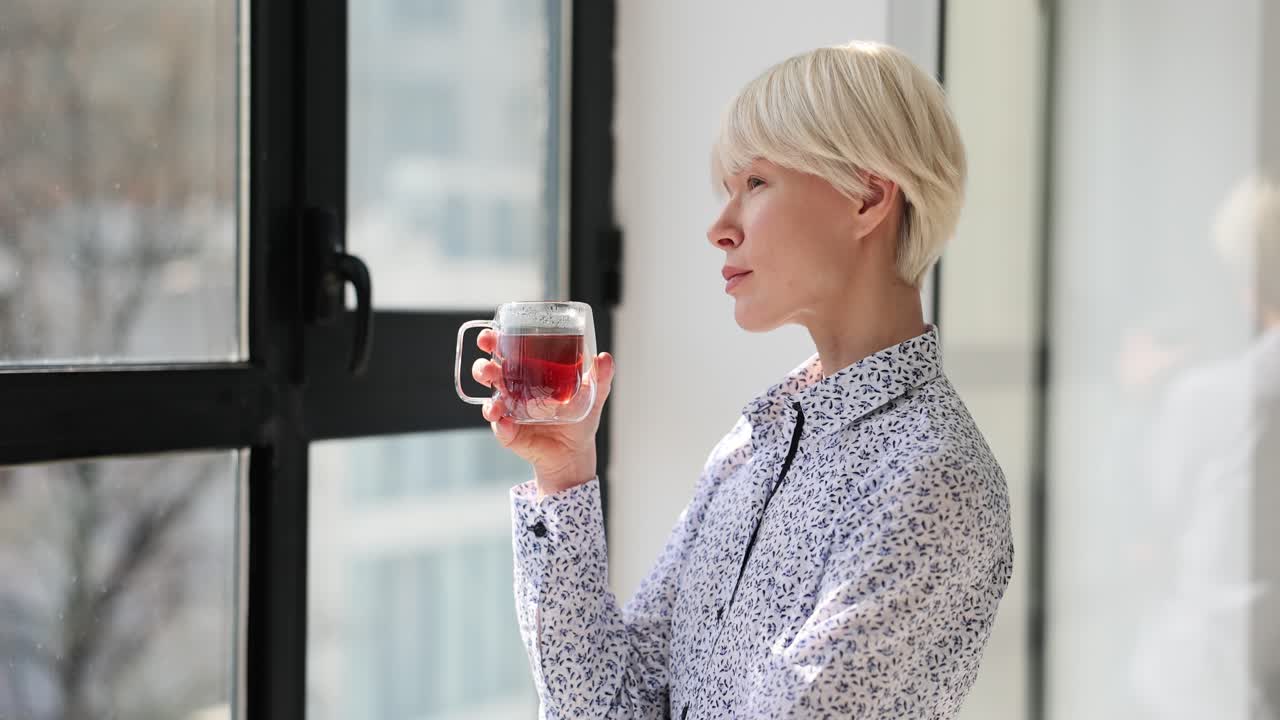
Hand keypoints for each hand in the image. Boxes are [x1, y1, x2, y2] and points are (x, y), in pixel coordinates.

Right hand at [471, 329, 615, 496]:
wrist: (575, 451)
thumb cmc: (579, 418)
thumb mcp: (593, 394)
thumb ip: (600, 376)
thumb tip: (605, 358)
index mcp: (528, 374)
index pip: (507, 352)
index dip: (494, 341)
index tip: (489, 335)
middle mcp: (514, 390)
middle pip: (491, 373)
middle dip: (483, 366)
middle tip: (488, 364)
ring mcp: (510, 412)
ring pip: (490, 398)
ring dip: (487, 394)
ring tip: (492, 386)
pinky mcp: (511, 434)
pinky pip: (500, 428)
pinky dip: (500, 425)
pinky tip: (504, 421)